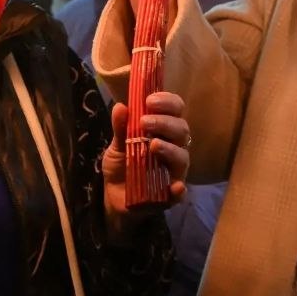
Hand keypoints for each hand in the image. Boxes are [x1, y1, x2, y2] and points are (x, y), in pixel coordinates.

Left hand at [102, 92, 190, 240]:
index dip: (168, 102)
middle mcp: (174, 147)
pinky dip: (179, 189)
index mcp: (163, 130)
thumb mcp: (117, 144)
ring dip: (170, 149)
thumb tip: (120, 106)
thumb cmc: (121, 163)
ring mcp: (174, 171)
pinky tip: (174, 186)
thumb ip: (120, 127)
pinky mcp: (171, 194)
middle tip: (146, 122)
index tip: (150, 100)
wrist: (114, 195)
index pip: (175, 110)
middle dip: (165, 123)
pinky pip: (180, 192)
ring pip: (182, 157)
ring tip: (152, 145)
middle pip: (181, 130)